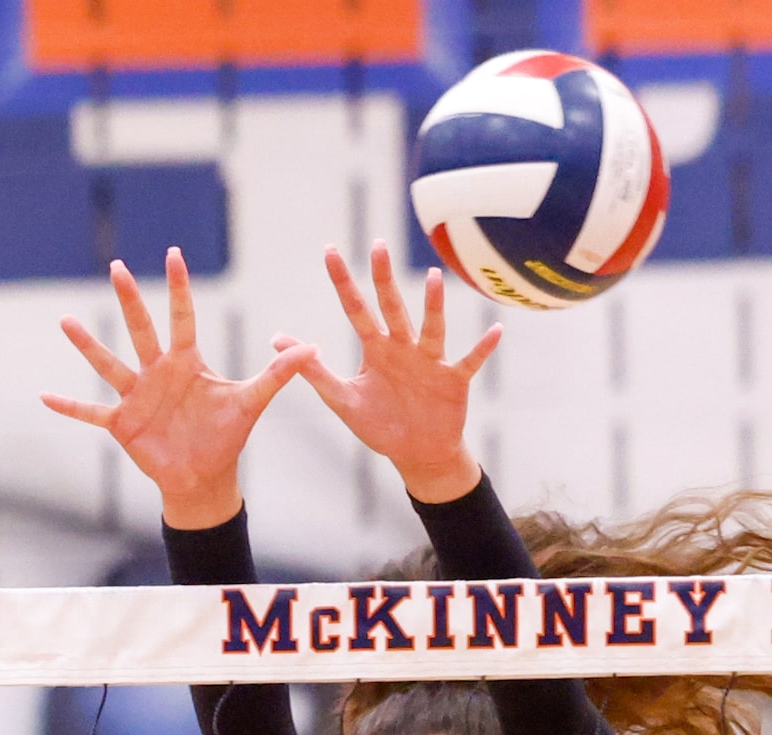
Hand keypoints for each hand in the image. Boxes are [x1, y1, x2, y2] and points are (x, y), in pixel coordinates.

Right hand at [41, 247, 312, 529]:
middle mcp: (158, 372)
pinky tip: (45, 398)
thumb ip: (277, 374)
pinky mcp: (122, 424)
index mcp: (187, 363)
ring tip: (67, 321)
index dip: (179, 288)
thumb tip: (311, 347)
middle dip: (129, 299)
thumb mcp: (251, 402)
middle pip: (141, 329)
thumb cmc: (227, 437)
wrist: (205, 477)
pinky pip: (91, 412)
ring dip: (88, 344)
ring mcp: (136, 396)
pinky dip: (69, 407)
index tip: (173, 255)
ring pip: (109, 364)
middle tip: (116, 267)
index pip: (183, 317)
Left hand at [290, 242, 498, 504]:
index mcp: (376, 349)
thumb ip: (312, 371)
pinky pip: (471, 360)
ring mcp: (430, 361)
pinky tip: (496, 330)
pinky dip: (483, 348)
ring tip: (431, 277)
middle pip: (391, 307)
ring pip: (431, 327)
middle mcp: (403, 347)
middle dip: (383, 278)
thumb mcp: (342, 399)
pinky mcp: (454, 380)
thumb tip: (276, 339)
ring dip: (432, 304)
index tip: (330, 250)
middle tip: (377, 244)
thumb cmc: (380, 425)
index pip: (355, 308)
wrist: (416, 453)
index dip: (342, 281)